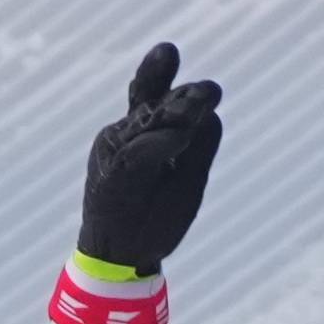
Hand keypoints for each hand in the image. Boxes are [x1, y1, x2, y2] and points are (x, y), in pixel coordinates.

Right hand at [78, 42, 222, 273]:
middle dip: (168, 82)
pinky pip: (137, 155)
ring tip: (204, 95)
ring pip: (146, 124)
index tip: (190, 66)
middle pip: (147, 100)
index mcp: (145, 134)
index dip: (166, 75)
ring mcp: (115, 154)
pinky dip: (160, 145)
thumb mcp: (189, 179)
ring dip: (176, 110)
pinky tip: (181, 135)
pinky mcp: (112, 177)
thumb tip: (212, 114)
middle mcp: (125, 136)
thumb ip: (200, 147)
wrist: (124, 257)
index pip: (158, 97)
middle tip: (197, 74)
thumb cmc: (156, 216)